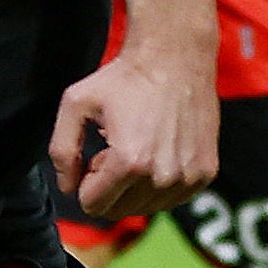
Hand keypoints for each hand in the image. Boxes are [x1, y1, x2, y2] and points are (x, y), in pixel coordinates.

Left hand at [48, 47, 216, 221]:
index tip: (98, 152)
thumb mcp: (76, 103)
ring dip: (136, 185)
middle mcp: (162, 176)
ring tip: (139, 145)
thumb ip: (61, 151)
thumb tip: (68, 188)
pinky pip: (172, 198)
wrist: (175, 56)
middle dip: (110, 184)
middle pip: (119, 211)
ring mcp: (188, 177)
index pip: (93, 205)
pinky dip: (160, 181)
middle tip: (117, 146)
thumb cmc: (125, 78)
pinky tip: (160, 147)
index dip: (88, 180)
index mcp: (129, 162)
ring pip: (146, 207)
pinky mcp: (205, 173)